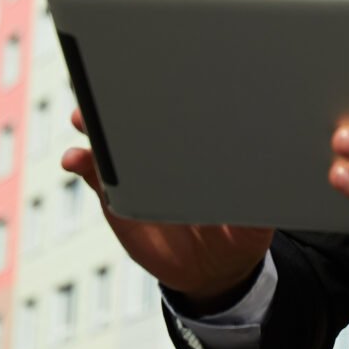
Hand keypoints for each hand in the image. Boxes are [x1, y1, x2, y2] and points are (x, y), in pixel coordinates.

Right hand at [61, 110, 272, 310]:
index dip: (167, 94)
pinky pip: (94, 174)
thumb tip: (274, 189)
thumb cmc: (239, 234)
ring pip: (111, 140)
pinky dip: (81, 162)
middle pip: (141, 118)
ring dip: (94, 124)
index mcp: (200, 151)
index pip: (180, 114)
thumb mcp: (256, 222)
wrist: (211, 269)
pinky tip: (74, 159)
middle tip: (111, 89)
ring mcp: (137, 174)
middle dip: (123, 98)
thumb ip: (260, 207)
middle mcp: (166, 155)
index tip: (158, 79)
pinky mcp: (116, 199)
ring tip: (84, 117)